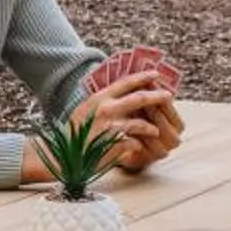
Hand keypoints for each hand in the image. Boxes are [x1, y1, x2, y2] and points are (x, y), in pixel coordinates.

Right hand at [26, 73, 176, 179]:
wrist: (61, 156)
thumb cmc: (73, 135)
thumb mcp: (84, 111)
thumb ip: (100, 103)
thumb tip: (116, 95)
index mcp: (98, 99)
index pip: (124, 82)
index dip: (142, 77)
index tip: (155, 74)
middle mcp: (104, 109)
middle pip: (138, 98)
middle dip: (156, 96)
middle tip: (168, 95)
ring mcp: (109, 127)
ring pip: (140, 123)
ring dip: (151, 127)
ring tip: (156, 131)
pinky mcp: (113, 144)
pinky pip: (134, 142)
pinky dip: (139, 145)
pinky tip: (141, 148)